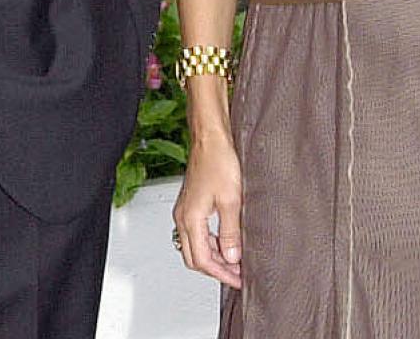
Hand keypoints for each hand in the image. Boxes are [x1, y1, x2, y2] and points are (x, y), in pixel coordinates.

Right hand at [172, 136, 243, 288]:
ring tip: (235, 261)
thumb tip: (233, 257)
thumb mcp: (231, 201)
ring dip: (214, 257)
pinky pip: (196, 233)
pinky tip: (226, 242)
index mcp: (190, 219)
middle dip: (216, 269)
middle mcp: (182, 217)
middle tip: (237, 275)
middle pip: (194, 257)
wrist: (210, 139)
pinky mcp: (190, 204)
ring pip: (194, 246)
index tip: (237, 280)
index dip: (221, 274)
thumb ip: (230, 233)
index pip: (202, 259)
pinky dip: (211, 243)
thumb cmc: (218, 161)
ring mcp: (185, 211)